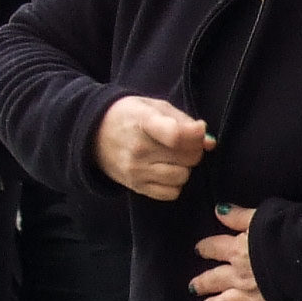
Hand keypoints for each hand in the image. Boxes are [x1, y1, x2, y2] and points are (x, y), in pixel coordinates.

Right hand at [97, 95, 211, 200]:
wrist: (92, 134)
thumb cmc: (129, 116)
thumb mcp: (155, 107)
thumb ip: (185, 121)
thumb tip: (209, 142)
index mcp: (143, 122)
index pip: (175, 134)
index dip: (195, 133)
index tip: (199, 129)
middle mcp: (138, 149)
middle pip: (189, 157)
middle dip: (194, 150)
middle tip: (184, 143)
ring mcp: (136, 171)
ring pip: (182, 176)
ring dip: (185, 167)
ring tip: (173, 157)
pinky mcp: (136, 187)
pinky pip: (171, 193)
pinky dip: (175, 184)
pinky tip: (165, 170)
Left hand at [191, 204, 277, 300]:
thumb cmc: (288, 233)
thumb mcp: (261, 217)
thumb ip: (239, 216)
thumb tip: (218, 210)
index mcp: (238, 249)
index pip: (216, 247)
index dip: (206, 248)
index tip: (199, 249)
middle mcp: (239, 274)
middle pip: (216, 278)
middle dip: (204, 281)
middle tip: (193, 286)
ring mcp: (252, 295)